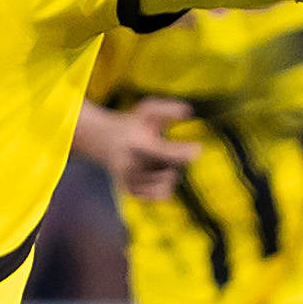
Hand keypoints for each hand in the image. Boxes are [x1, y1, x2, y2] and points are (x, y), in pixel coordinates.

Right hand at [76, 98, 199, 199]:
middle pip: (169, 174)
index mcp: (135, 144)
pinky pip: (162, 194)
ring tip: (157, 160)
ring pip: (168, 185)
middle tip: (171, 150)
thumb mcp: (147, 109)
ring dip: (170, 173)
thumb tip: (188, 112)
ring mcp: (130, 181)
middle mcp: (130, 166)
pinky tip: (154, 172)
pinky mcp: (132, 192)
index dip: (181, 151)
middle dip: (177, 163)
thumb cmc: (133, 124)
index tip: (199, 149)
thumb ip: (167, 109)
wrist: (103, 141)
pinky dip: (165, 184)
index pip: (161, 151)